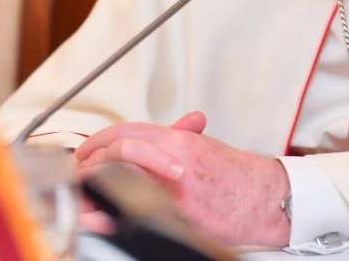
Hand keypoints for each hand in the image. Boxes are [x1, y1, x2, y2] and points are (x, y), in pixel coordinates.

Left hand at [75, 112, 290, 246]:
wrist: (267, 197)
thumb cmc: (238, 177)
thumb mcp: (203, 148)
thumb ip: (172, 143)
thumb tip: (142, 148)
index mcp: (177, 139)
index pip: (124, 131)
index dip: (97, 142)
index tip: (86, 153)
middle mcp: (173, 157)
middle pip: (116, 150)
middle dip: (90, 163)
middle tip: (81, 175)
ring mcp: (174, 185)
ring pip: (121, 176)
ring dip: (96, 186)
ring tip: (85, 197)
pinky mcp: (180, 212)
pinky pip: (137, 208)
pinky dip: (113, 213)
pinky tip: (100, 218)